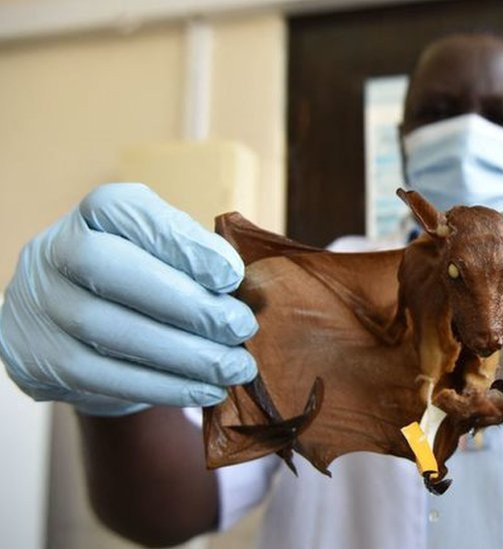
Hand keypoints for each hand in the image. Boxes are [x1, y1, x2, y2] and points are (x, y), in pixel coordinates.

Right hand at [0, 183, 257, 415]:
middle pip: (111, 271)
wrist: (72, 326)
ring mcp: (43, 306)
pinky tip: (206, 391)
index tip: (233, 275)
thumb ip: (200, 260)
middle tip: (242, 328)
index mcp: (96, 213)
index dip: (181, 243)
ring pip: (108, 331)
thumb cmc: (142, 279)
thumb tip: (249, 290)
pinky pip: (104, 376)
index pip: (128, 212)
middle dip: (187, 304)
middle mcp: (56, 251)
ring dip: (184, 355)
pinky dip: (163, 386)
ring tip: (235, 367)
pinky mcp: (42, 359)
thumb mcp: (166, 253)